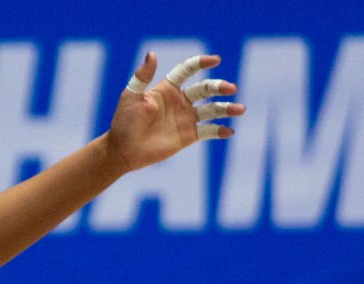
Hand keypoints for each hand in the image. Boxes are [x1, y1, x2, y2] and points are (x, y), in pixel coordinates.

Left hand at [106, 53, 244, 171]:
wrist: (123, 150)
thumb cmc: (124, 122)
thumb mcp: (131, 96)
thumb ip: (142, 76)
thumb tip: (152, 54)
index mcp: (168, 88)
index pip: (188, 71)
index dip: (201, 63)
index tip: (215, 60)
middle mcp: (180, 101)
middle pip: (205, 89)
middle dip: (219, 87)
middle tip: (231, 88)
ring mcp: (186, 118)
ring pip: (211, 110)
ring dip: (226, 108)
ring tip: (240, 108)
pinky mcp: (188, 136)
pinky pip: (208, 131)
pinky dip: (219, 131)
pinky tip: (229, 131)